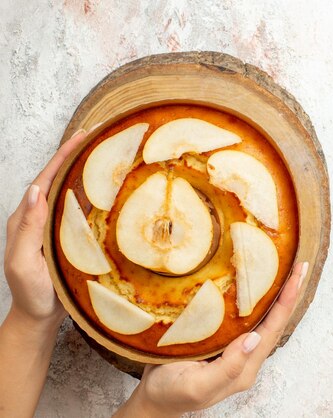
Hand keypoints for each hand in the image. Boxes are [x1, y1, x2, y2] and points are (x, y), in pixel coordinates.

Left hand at [3, 129, 87, 328]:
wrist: (40, 318)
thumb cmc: (31, 293)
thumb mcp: (22, 261)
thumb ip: (26, 228)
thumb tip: (35, 190)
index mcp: (26, 219)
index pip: (45, 179)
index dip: (62, 156)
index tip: (81, 136)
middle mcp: (41, 218)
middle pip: (58, 179)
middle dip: (75, 155)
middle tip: (97, 137)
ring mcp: (55, 227)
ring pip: (70, 192)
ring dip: (85, 172)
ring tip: (104, 155)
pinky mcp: (69, 238)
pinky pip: (81, 210)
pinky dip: (93, 195)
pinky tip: (108, 191)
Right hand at [115, 262, 308, 417]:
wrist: (151, 399)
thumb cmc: (170, 393)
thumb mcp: (198, 386)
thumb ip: (228, 366)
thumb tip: (255, 338)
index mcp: (245, 367)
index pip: (273, 328)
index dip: (287, 300)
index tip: (298, 274)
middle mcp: (245, 356)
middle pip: (274, 321)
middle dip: (288, 293)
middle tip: (299, 266)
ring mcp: (234, 348)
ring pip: (262, 318)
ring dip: (275, 294)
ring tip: (285, 270)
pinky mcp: (221, 340)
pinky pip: (244, 317)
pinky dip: (253, 298)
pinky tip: (253, 283)